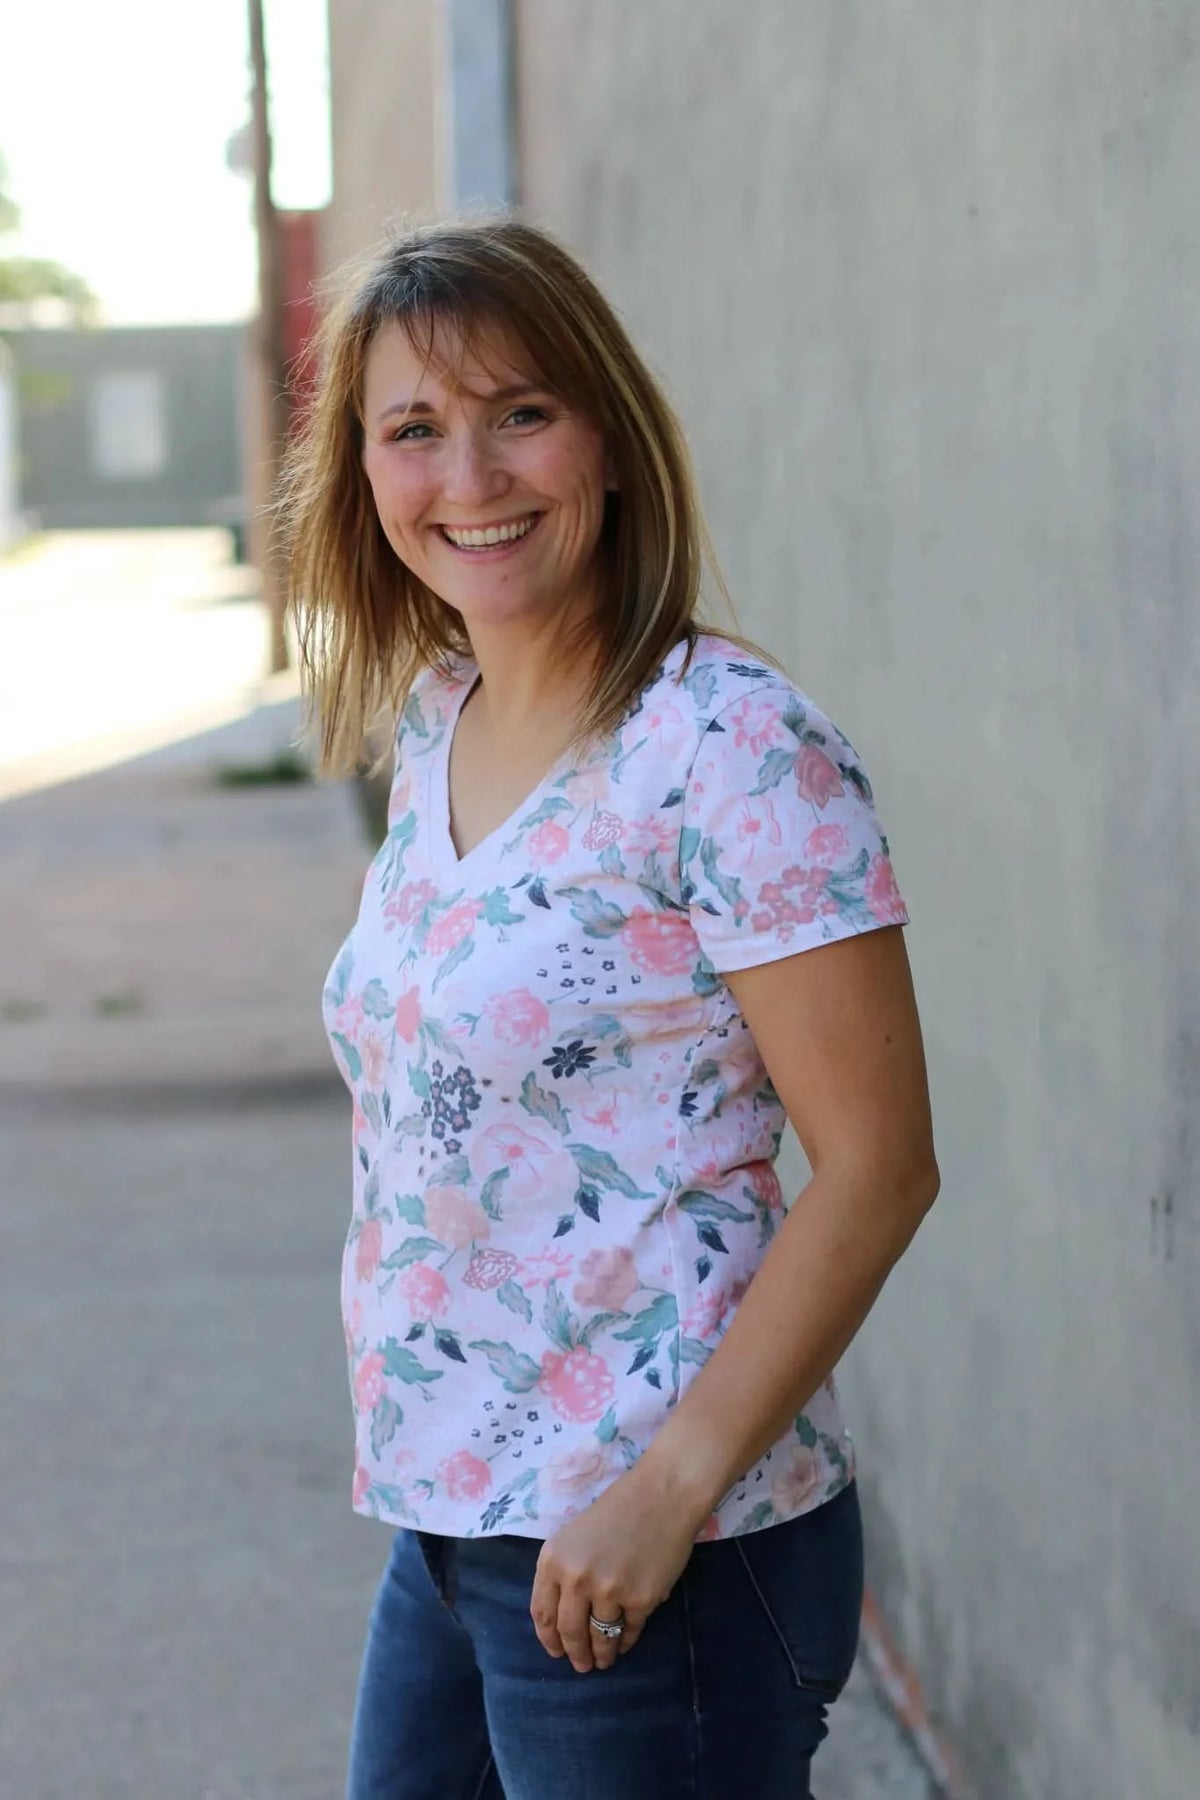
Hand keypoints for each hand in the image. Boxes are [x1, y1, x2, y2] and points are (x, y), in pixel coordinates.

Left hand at [529, 1461, 703, 1672]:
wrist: (662, 1495)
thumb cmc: (618, 1510)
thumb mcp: (574, 1536)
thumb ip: (563, 1571)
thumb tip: (561, 1617)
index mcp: (553, 1559)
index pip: (542, 1614)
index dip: (549, 1640)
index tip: (556, 1652)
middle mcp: (576, 1578)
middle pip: (569, 1633)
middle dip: (576, 1655)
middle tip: (582, 1666)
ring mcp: (608, 1591)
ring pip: (600, 1639)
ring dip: (601, 1655)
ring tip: (604, 1660)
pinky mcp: (640, 1600)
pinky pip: (629, 1632)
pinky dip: (626, 1641)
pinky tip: (625, 1642)